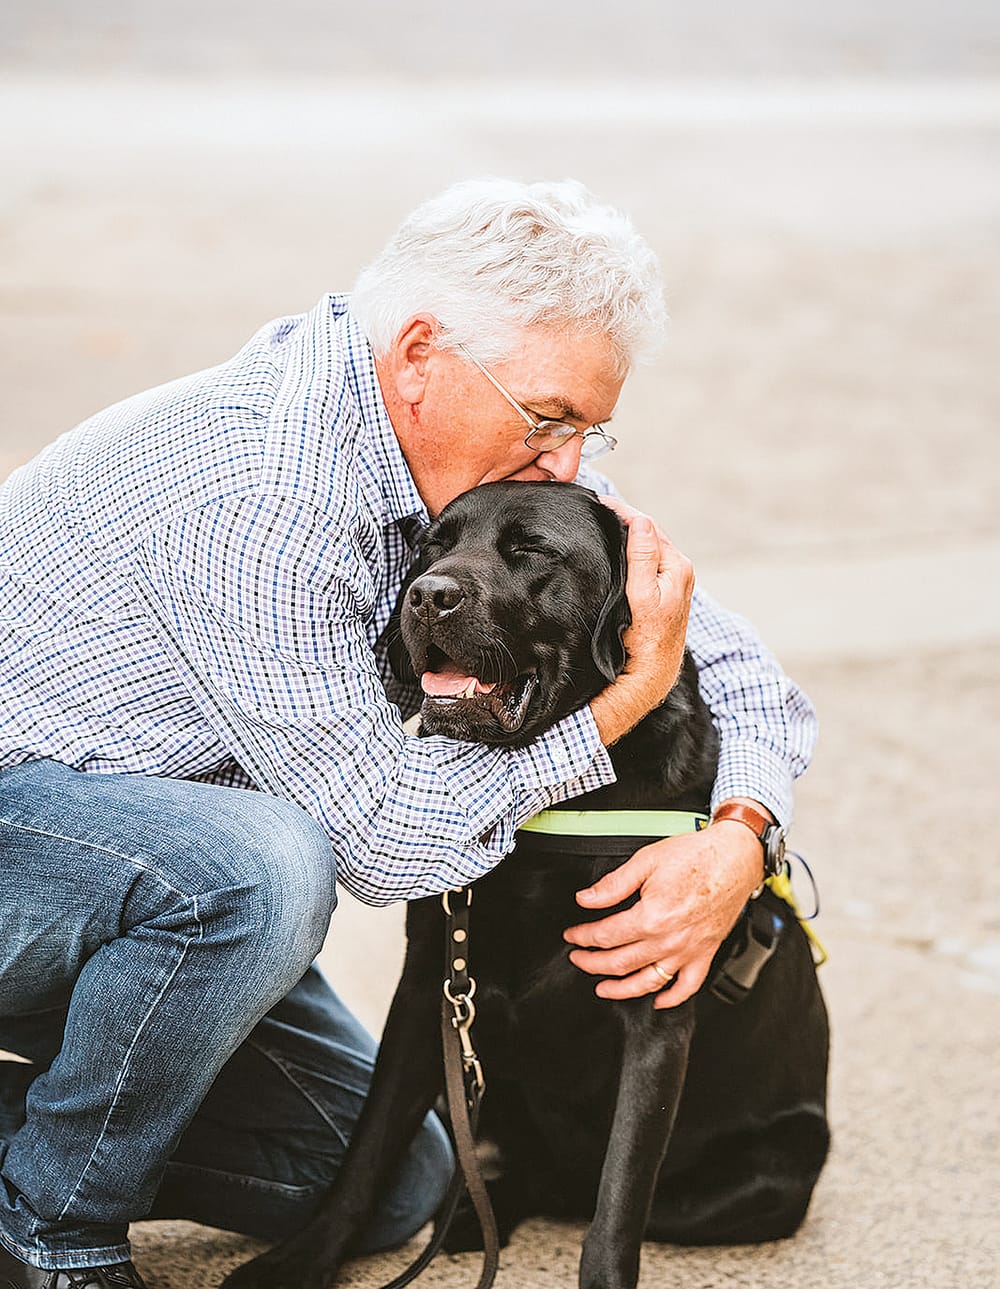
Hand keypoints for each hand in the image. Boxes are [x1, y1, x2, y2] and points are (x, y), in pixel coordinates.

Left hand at [562, 821, 762, 1007]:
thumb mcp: (646, 861)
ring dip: (622, 989)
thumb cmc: (696, 856)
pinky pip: (688, 986)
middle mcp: (669, 939)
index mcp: (651, 916)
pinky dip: (672, 998)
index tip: (573, 936)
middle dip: (593, 964)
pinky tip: (657, 1000)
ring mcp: (688, 950)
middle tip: (579, 959)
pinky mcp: (705, 953)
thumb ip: (613, 884)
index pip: (606, 936)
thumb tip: (586, 898)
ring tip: (604, 988)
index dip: (583, 937)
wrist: (735, 858)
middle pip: (621, 962)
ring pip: (649, 981)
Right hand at [589, 496, 693, 745]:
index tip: (599, 502)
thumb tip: (640, 521)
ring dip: (628, 533)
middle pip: (649, 533)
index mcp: (678, 566)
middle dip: (625, 518)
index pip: (647, 526)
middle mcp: (680, 570)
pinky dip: (632, 550)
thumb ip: (642, 557)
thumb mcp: (642, 596)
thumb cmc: (646, 638)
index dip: (623, 511)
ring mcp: (673, 581)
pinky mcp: (664, 591)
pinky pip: (647, 560)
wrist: (651, 673)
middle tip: (596, 508)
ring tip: (603, 522)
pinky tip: (615, 548)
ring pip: (647, 546)